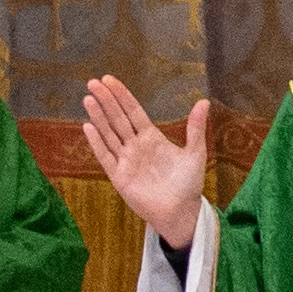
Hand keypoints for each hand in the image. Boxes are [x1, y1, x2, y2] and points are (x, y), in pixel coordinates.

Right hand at [81, 78, 214, 249]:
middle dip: (106, 100)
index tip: (109, 79)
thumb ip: (196, 127)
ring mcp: (126, 161)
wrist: (181, 212)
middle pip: (117, 119)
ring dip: (98, 117)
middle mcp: (136, 146)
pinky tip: (88, 126)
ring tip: (88, 99)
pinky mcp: (120, 177)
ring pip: (109, 134)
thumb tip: (204, 100)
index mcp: (151, 137)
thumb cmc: (188, 184)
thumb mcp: (195, 153)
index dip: (121, 95)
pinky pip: (105, 157)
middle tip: (92, 82)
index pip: (133, 111)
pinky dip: (97, 142)